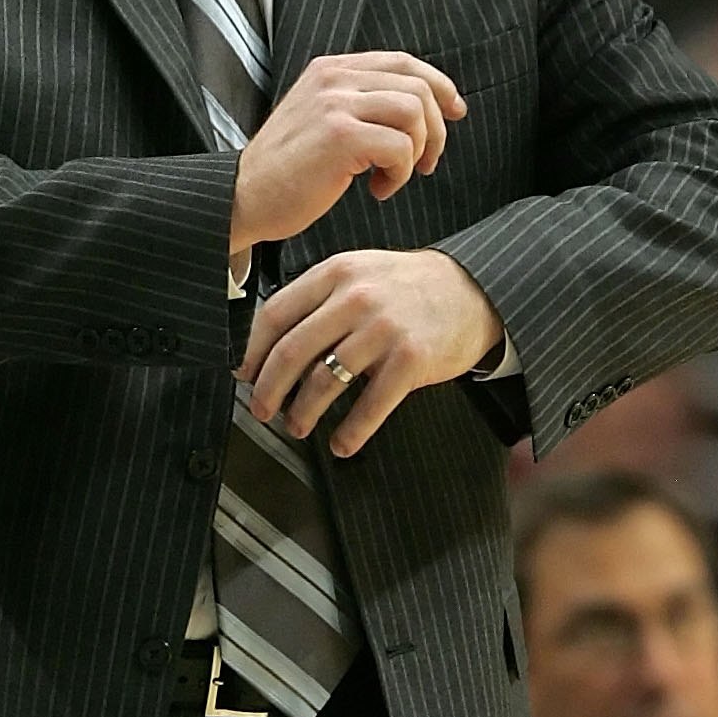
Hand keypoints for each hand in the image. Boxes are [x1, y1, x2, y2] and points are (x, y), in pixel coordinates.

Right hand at [230, 49, 465, 261]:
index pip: (403, 62)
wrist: (242, 198)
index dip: (439, 85)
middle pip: (417, 86)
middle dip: (436, 129)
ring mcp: (336, 104)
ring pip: (414, 113)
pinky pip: (400, 146)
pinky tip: (378, 189)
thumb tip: (417, 108)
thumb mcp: (320, 120)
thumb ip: (357, 104)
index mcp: (331, 70)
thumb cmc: (285, 172)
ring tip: (394, 176)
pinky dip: (400, 174)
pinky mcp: (340, 136)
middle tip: (426, 163)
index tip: (456, 111)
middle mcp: (334, 78)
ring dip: (417, 152)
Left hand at [239, 248, 503, 455]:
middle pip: (292, 351)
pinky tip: (342, 444)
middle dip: (268, 389)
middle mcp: (356, 298)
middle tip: (261, 410)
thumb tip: (273, 341)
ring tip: (296, 426)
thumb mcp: (361, 273)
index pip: (275, 314)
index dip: (252, 351)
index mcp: (336, 273)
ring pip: (324, 381)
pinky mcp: (410, 359)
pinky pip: (370, 405)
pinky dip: (351, 432)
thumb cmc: (410, 288)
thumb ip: (320, 297)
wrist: (474, 289)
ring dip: (303, 412)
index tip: (243, 374)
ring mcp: (383, 329)